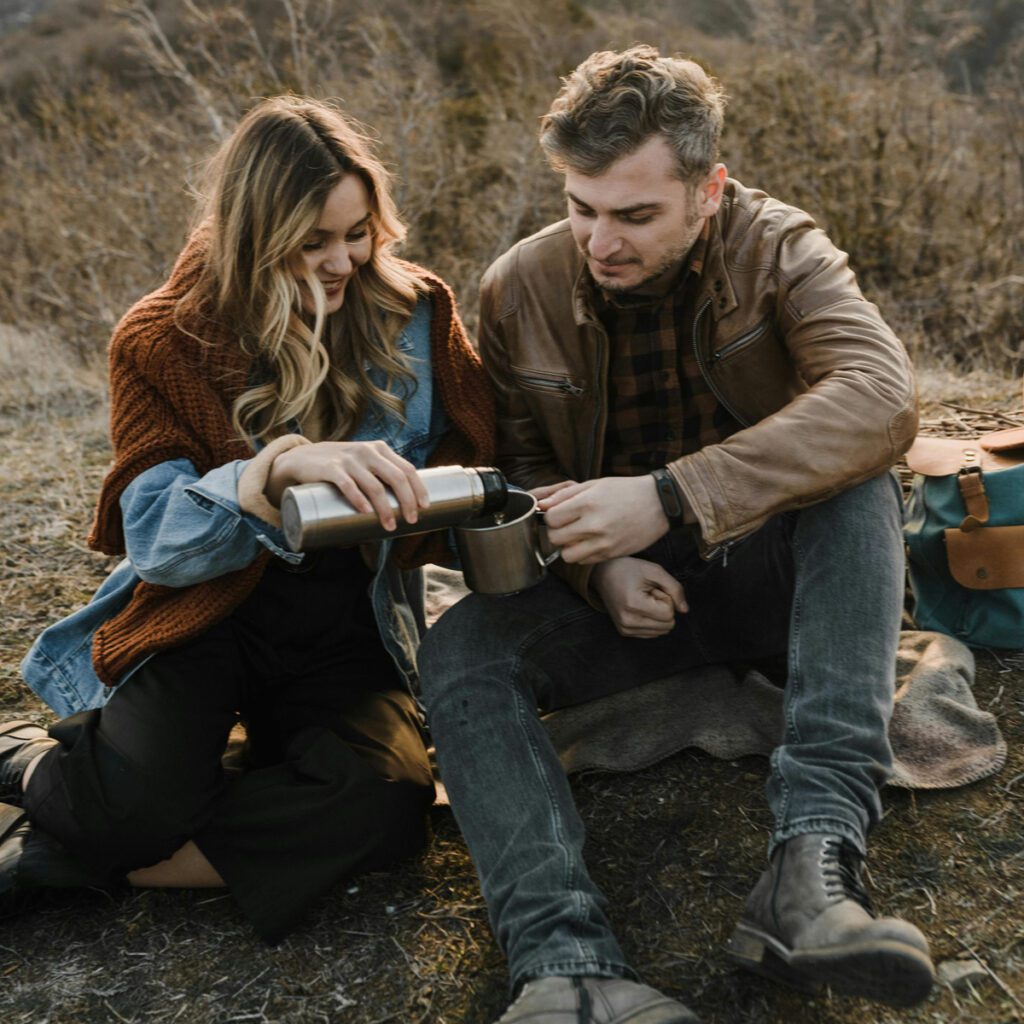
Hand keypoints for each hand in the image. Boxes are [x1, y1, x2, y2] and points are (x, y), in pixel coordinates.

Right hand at [265, 440, 428, 531]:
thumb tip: (403, 507)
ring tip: (389, 526)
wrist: (301, 459)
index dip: (419, 489)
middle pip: (396, 478)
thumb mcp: (363, 463)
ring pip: (374, 486)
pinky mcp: (330, 468)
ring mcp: (349, 459)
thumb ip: (380, 475)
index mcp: (380, 449)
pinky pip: (348, 485)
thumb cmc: (340, 467)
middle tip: (411, 520)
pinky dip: (359, 500)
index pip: (407, 469)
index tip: (425, 507)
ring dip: (384, 509)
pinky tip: (365, 512)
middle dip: (407, 501)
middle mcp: (367, 451)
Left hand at [538, 475, 669, 563]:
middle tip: (566, 525)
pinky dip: (583, 554)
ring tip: (577, 536)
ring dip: (568, 547)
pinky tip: (591, 542)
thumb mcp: (595, 484)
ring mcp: (604, 542)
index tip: (558, 514)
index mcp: (588, 503)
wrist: (660, 503)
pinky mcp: (612, 554)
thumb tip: (541, 504)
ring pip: (567, 556)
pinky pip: (584, 561)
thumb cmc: (626, 490)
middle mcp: (594, 525)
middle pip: (555, 538)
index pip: (551, 519)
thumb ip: (565, 494)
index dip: (550, 517)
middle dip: (556, 532)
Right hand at [591, 557, 687, 637]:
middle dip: (664, 608)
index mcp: (633, 605)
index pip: (669, 614)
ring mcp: (625, 629)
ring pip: (661, 631)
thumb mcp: (655, 571)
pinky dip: (652, 620)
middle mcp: (628, 622)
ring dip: (658, 615)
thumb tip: (685, 610)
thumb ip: (675, 588)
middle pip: (667, 625)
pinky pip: (652, 633)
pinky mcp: (625, 632)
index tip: (652, 588)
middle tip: (648, 594)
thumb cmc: (629, 570)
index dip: (666, 598)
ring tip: (643, 600)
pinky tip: (639, 607)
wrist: (604, 574)